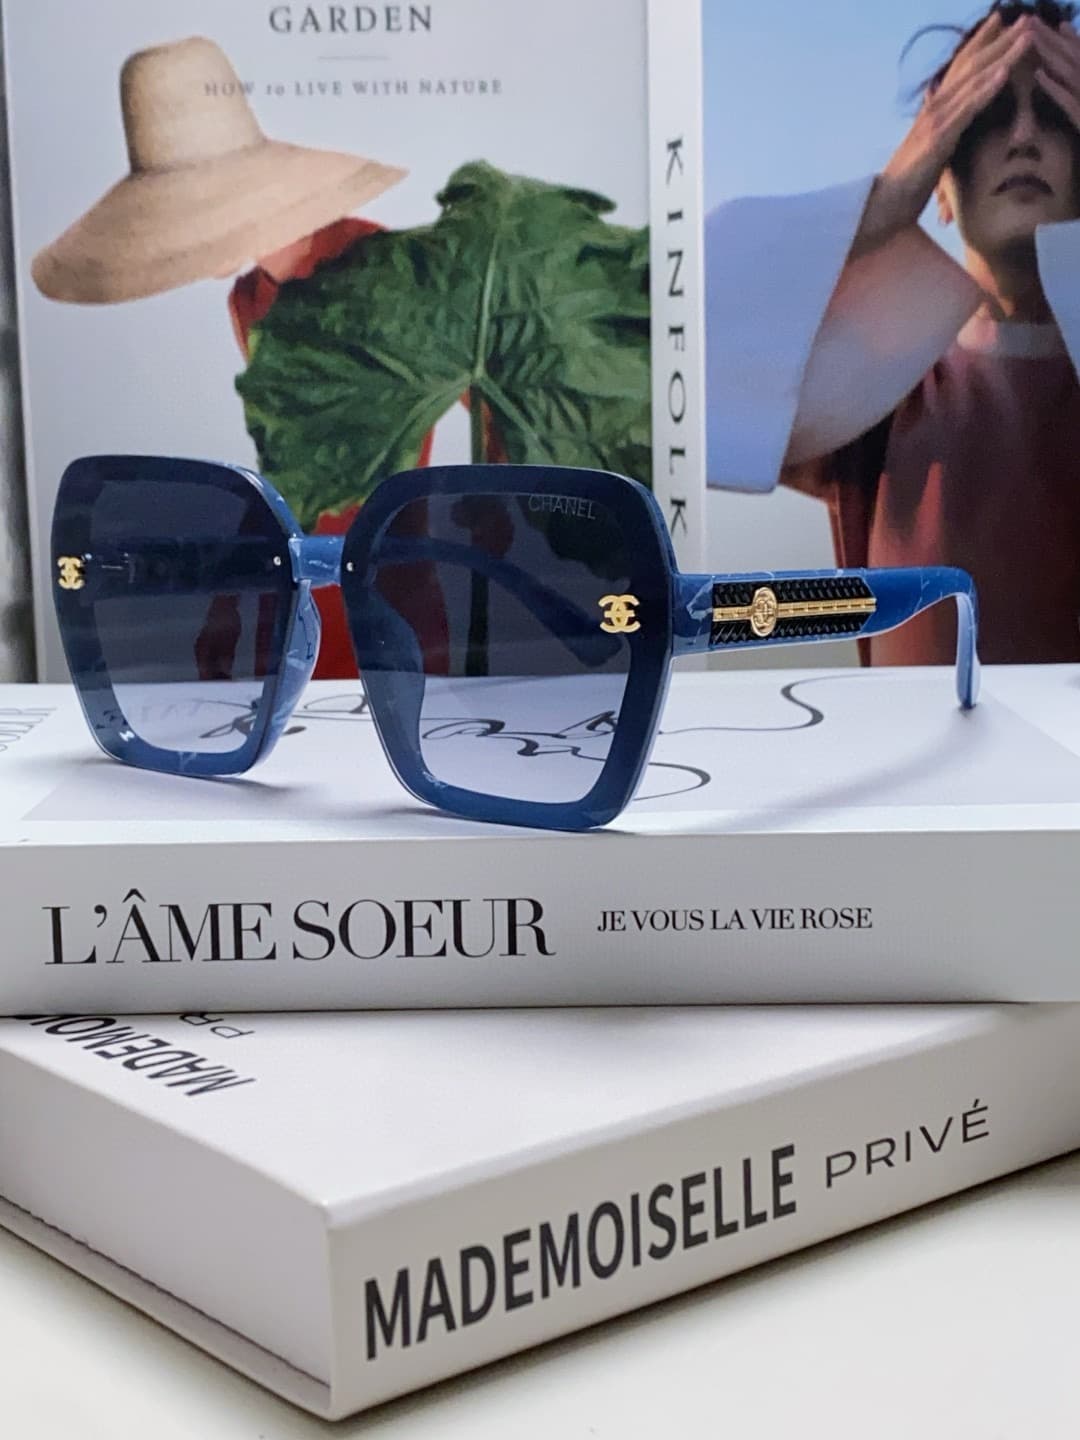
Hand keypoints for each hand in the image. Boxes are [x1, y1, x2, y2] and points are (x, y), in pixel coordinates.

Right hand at [853, 11, 1035, 254]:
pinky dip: (987, 89)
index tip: (999, 21)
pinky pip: (968, 109)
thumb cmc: (905, 183)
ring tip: (1026, 36)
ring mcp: (935, 121)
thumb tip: (939, 105)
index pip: (960, 68)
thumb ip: (937, 125)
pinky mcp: (939, 138)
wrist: (883, 204)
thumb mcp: (926, 148)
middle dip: (999, 40)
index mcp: (934, 109)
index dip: (980, 43)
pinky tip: (1004, 72)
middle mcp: (934, 108)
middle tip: (1025, 18)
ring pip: (974, 81)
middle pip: (971, 66)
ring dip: (1003, 56)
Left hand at [1030, 17, 1079, 130]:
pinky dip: (1053, 85)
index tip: (1034, 22)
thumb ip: (1074, 77)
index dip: (1054, 36)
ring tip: (1030, 38)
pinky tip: (1038, 74)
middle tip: (1028, 20)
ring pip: (1067, 70)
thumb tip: (1061, 51)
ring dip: (1049, 53)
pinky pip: (1067, 98)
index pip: (1073, 52)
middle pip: (1068, 56)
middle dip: (1048, 37)